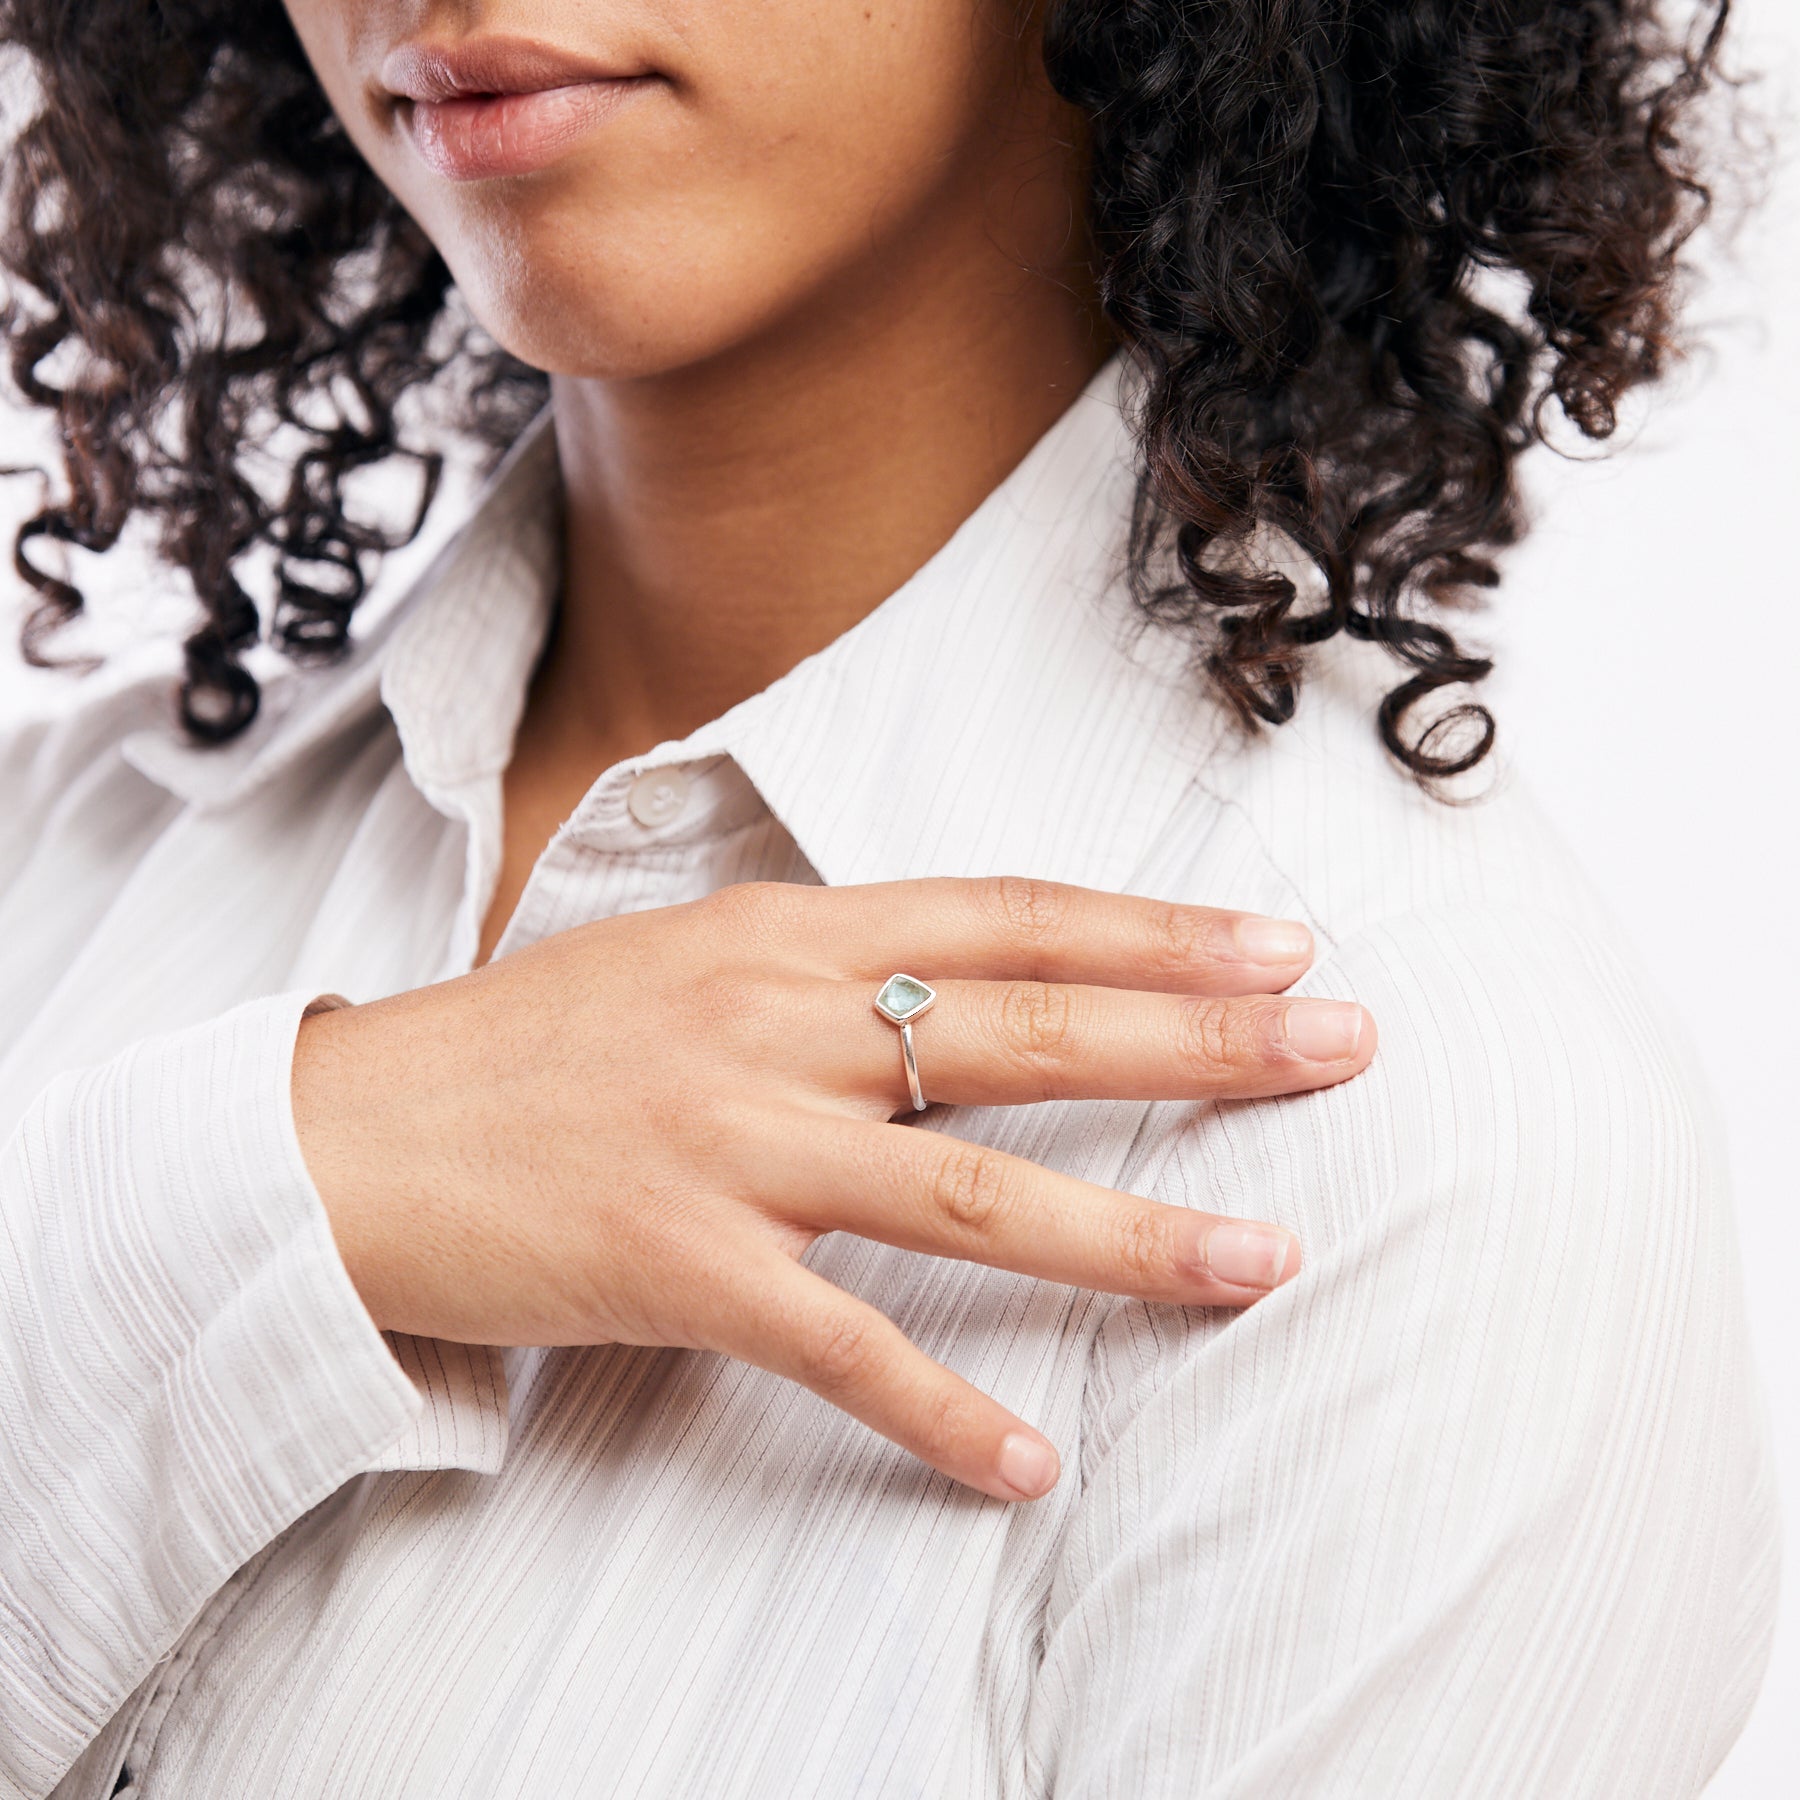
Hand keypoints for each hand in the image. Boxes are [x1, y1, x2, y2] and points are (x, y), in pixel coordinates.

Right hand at [292, 876, 1374, 1500]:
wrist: (352, 1132)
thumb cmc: (522, 1046)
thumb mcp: (679, 957)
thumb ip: (814, 960)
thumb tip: (941, 974)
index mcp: (781, 933)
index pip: (1007, 917)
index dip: (1151, 929)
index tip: (1275, 944)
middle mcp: (775, 1023)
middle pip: (1028, 1031)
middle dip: (1199, 1040)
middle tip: (1340, 1047)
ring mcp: (732, 1147)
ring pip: (969, 1192)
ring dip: (1129, 1235)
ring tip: (1262, 1262)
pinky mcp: (682, 1267)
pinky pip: (842, 1348)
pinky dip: (941, 1410)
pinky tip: (1033, 1462)